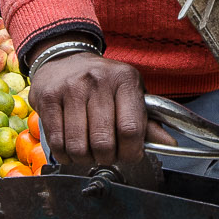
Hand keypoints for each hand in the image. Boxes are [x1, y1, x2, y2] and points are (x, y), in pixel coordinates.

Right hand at [32, 53, 147, 168]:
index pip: (131, 129)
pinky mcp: (48, 97)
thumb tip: (170, 143)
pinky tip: (70, 149)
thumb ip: (148, 121)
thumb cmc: (102, 82)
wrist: (64, 59)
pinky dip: (64, 155)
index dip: (131, 152)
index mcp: (124, 80)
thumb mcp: (130, 94)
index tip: (128, 155)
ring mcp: (71, 88)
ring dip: (84, 159)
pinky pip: (56, 141)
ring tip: (88, 152)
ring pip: (78, 146)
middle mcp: (98, 80)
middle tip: (106, 155)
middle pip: (103, 142)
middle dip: (106, 158)